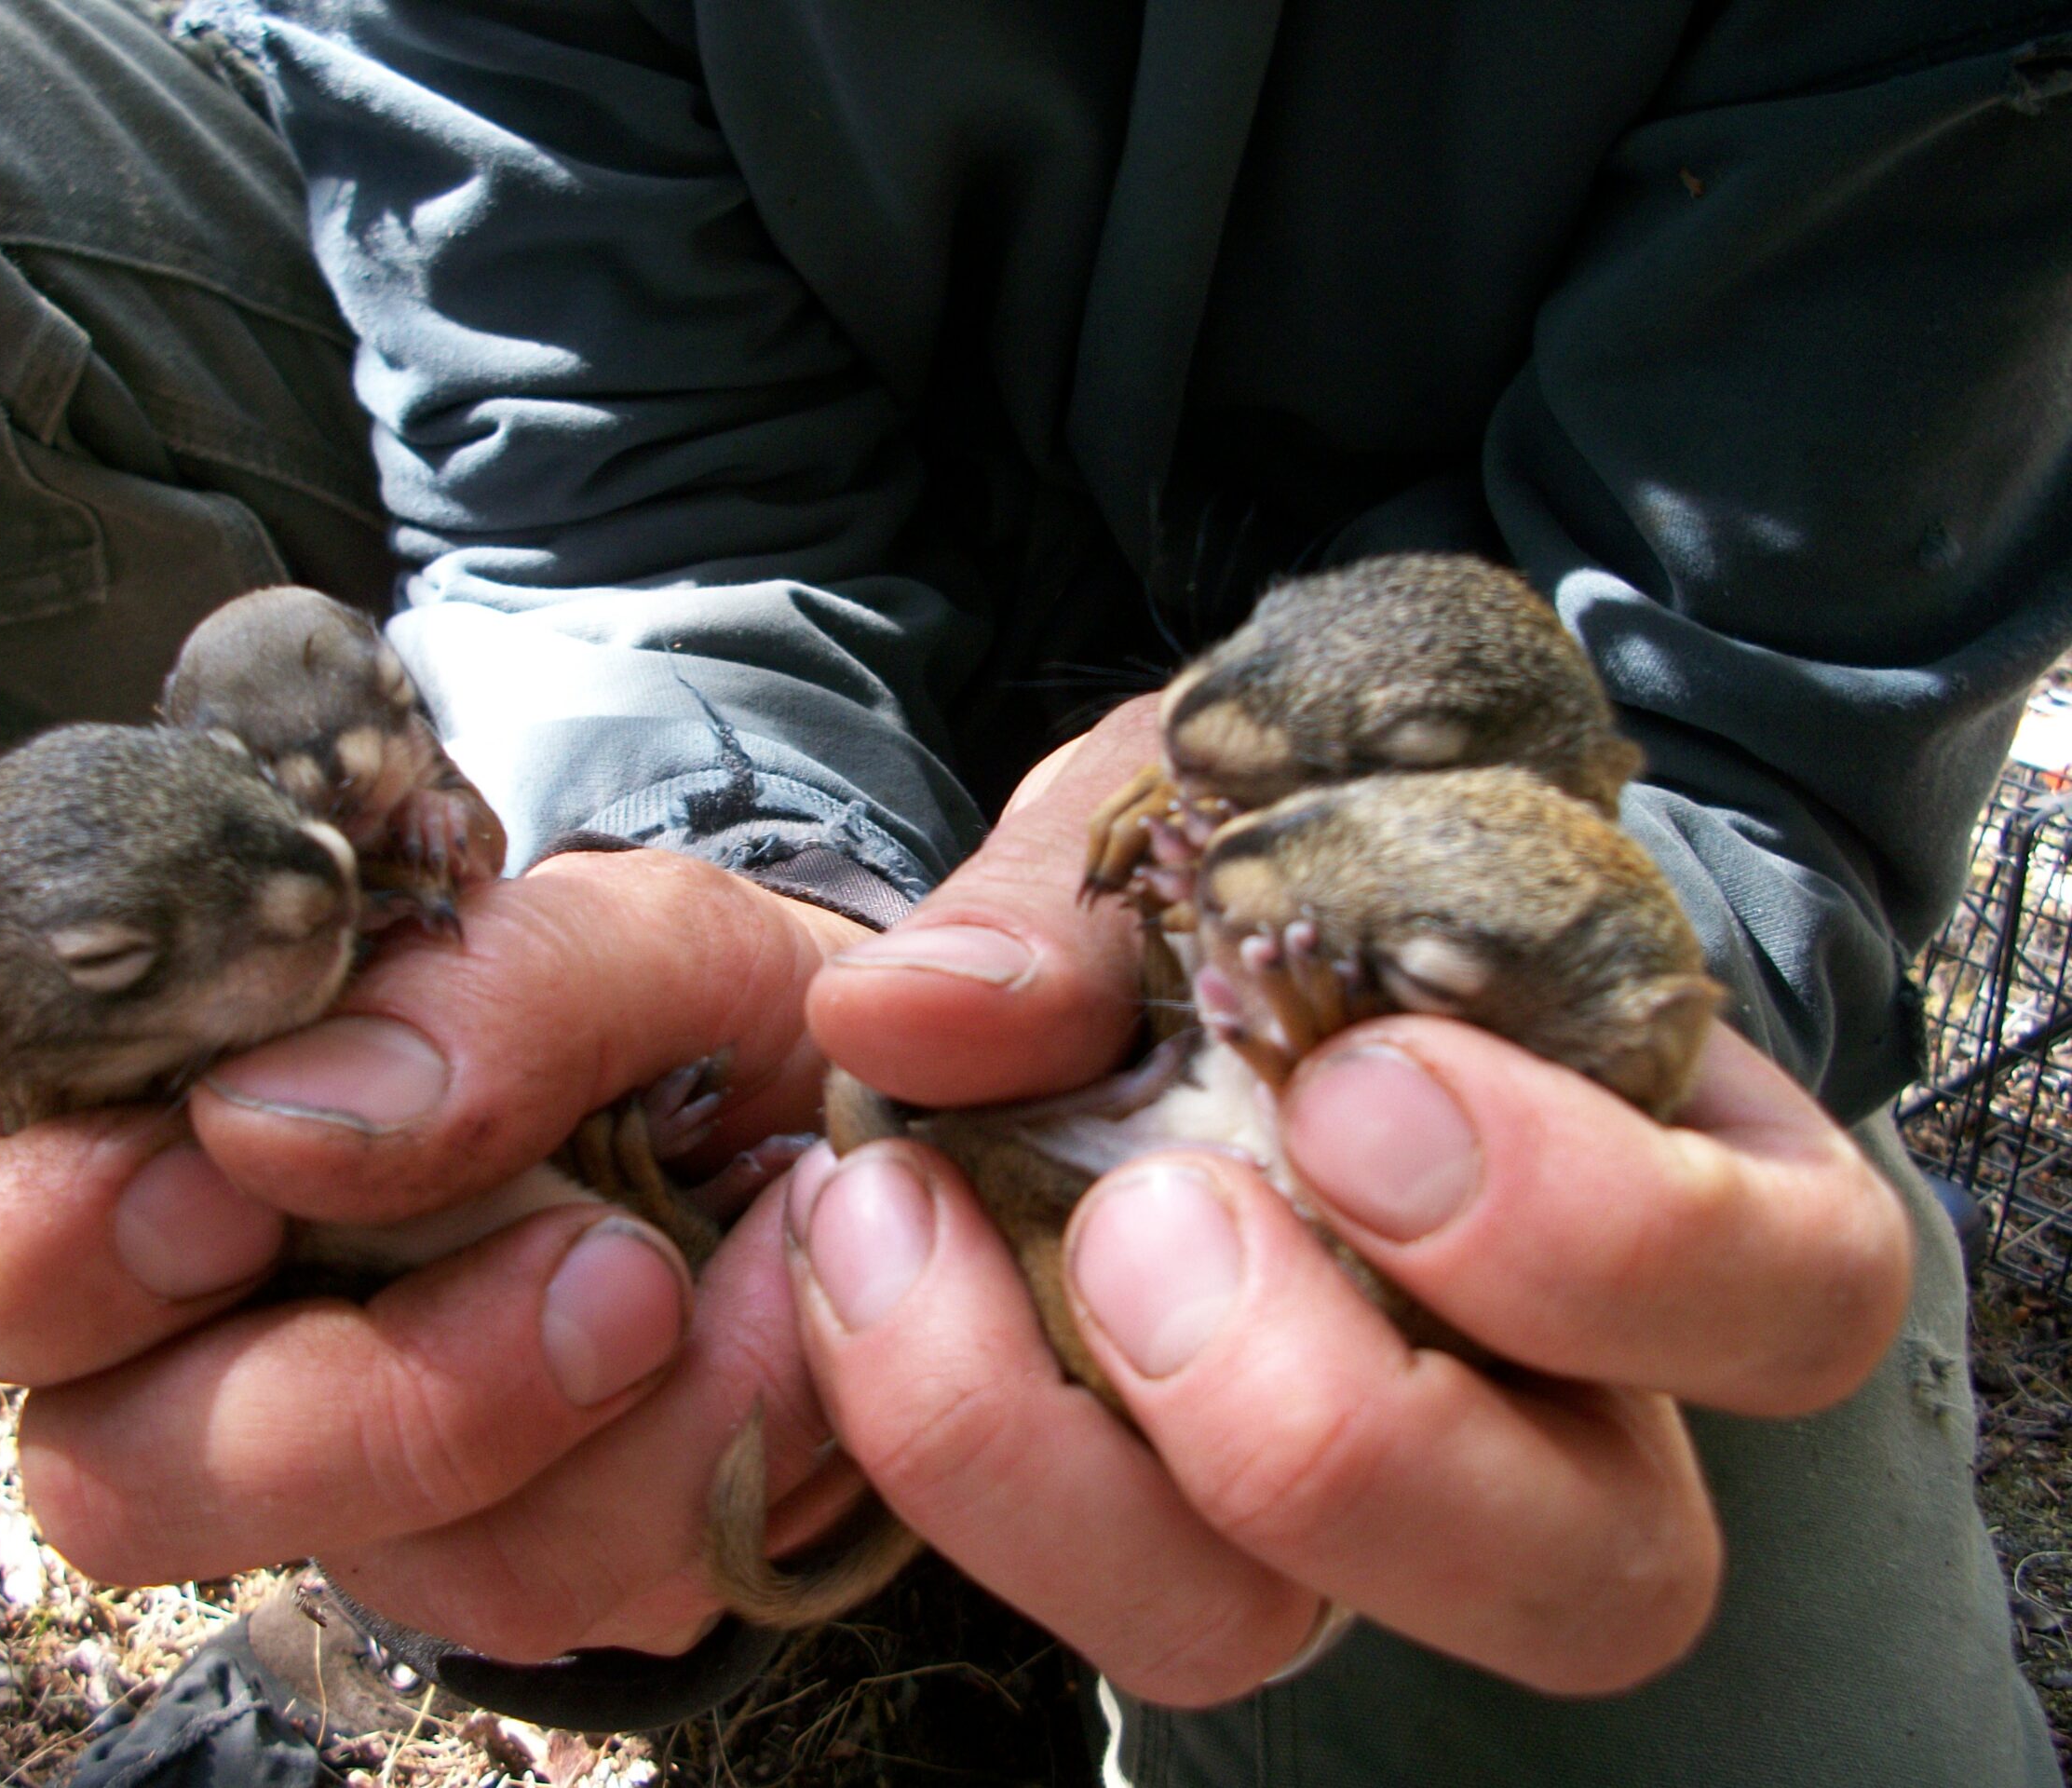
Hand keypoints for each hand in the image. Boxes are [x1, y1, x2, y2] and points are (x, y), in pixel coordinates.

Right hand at [0, 848, 869, 1660]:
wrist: (880, 1115)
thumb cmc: (696, 999)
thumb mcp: (628, 924)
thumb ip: (481, 978)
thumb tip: (270, 1118)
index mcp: (151, 1133)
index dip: (8, 1248)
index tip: (217, 1187)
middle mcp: (218, 1330)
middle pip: (110, 1469)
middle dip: (339, 1406)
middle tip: (590, 1269)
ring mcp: (369, 1463)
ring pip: (368, 1563)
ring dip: (578, 1435)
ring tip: (710, 1270)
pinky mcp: (527, 1547)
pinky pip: (561, 1592)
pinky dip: (697, 1469)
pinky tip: (770, 1328)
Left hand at [799, 697, 1912, 1703]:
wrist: (1131, 908)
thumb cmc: (1247, 852)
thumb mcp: (1196, 809)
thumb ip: (1084, 908)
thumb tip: (919, 1013)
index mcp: (1653, 1179)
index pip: (1784, 1293)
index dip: (1599, 1238)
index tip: (1353, 1087)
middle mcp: (1537, 1391)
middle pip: (1599, 1576)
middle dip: (1355, 1434)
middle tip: (1152, 1218)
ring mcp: (1335, 1477)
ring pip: (1290, 1637)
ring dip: (1082, 1484)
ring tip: (926, 1233)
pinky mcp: (1147, 1508)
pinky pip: (1080, 1574)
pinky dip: (943, 1437)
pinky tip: (855, 1246)